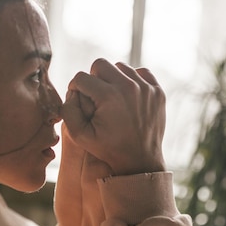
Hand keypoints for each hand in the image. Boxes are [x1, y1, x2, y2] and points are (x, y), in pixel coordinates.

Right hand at [60, 59, 166, 175]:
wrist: (140, 161)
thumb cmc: (108, 148)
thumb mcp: (79, 135)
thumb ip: (67, 110)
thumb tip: (71, 91)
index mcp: (109, 96)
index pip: (81, 77)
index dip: (75, 88)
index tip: (78, 99)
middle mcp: (129, 87)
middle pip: (100, 64)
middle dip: (93, 78)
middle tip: (94, 96)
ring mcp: (146, 87)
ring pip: (120, 67)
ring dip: (112, 79)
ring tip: (111, 98)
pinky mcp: (157, 91)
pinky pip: (140, 72)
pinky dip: (132, 80)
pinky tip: (127, 96)